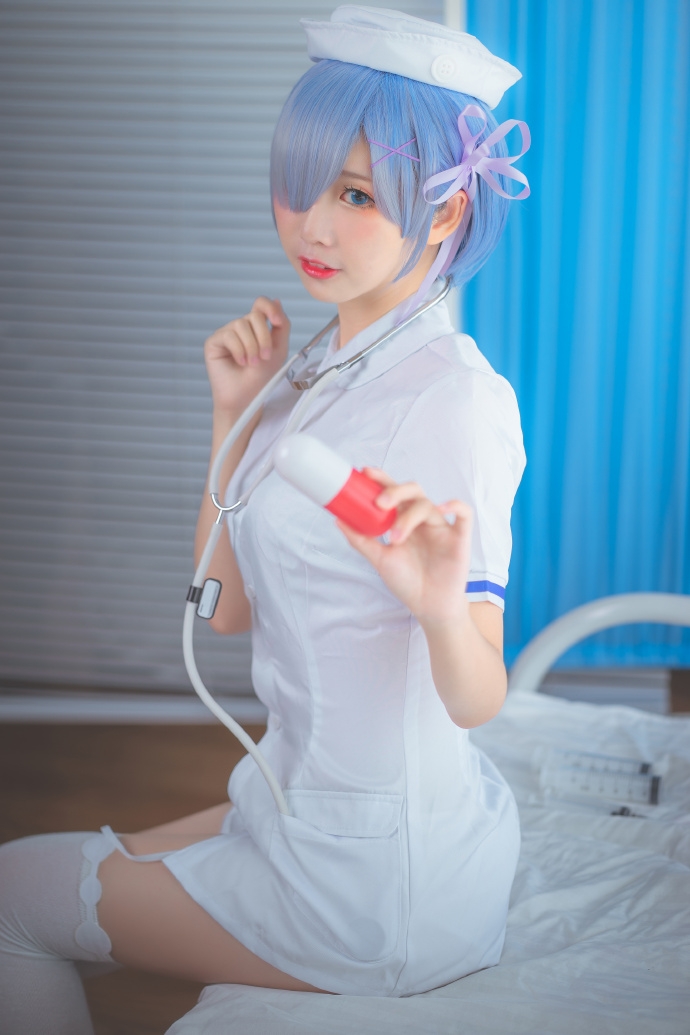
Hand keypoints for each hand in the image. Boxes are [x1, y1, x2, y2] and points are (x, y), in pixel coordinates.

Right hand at [204, 297, 289, 413]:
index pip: (261, 304)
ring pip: (241, 325)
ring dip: (251, 346)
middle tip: (264, 357)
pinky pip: (229, 335)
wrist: (247, 398)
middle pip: (254, 315)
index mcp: (256, 328)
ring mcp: (226, 334)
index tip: (277, 322)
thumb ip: (281, 325)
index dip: (269, 308)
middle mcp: (241, 328)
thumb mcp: (279, 349)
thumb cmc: (261, 378)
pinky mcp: (214, 342)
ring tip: (252, 363)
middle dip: (264, 337)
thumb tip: (277, 300)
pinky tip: (240, 362)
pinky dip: (239, 350)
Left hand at [336, 469, 472, 628]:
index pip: (393, 492)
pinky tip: (442, 507)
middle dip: (395, 491)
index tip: (364, 472)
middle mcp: (421, 520)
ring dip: (409, 518)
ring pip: (428, 505)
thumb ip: (361, 540)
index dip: (381, 479)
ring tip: (395, 539)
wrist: (428, 606)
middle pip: (412, 491)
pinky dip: (454, 505)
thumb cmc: (407, 581)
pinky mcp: (459, 538)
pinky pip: (464, 513)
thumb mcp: (379, 559)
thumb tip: (338, 519)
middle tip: (379, 503)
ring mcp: (440, 527)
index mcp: (403, 520)